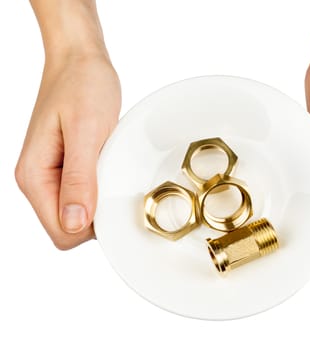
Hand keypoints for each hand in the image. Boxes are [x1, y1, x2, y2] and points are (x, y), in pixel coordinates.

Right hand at [15, 53, 120, 248]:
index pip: (61, 232)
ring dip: (99, 202)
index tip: (114, 203)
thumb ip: (78, 179)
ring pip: (77, 214)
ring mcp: (51, 175)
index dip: (92, 228)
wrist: (80, 60)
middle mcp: (38, 180)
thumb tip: (75, 223)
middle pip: (69, 228)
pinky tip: (108, 169)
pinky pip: (82, 195)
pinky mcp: (65, 168)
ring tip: (110, 171)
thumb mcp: (86, 131)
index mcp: (35, 176)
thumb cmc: (83, 85)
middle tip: (115, 183)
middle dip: (96, 217)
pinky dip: (99, 189)